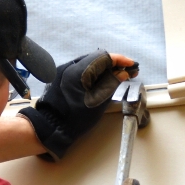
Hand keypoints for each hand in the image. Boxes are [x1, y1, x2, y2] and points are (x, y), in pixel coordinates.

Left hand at [17, 51, 138, 160]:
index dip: (120, 60)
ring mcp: (64, 70)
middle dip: (113, 64)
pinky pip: (82, 69)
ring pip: (89, 63)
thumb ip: (111, 84)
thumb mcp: (98, 101)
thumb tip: (122, 72)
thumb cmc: (76, 118)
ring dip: (104, 68)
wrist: (51, 126)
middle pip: (96, 58)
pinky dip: (94, 72)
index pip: (104, 57)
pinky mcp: (62, 76)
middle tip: (128, 71)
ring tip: (118, 75)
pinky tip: (103, 79)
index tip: (132, 65)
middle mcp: (70, 65)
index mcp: (79, 71)